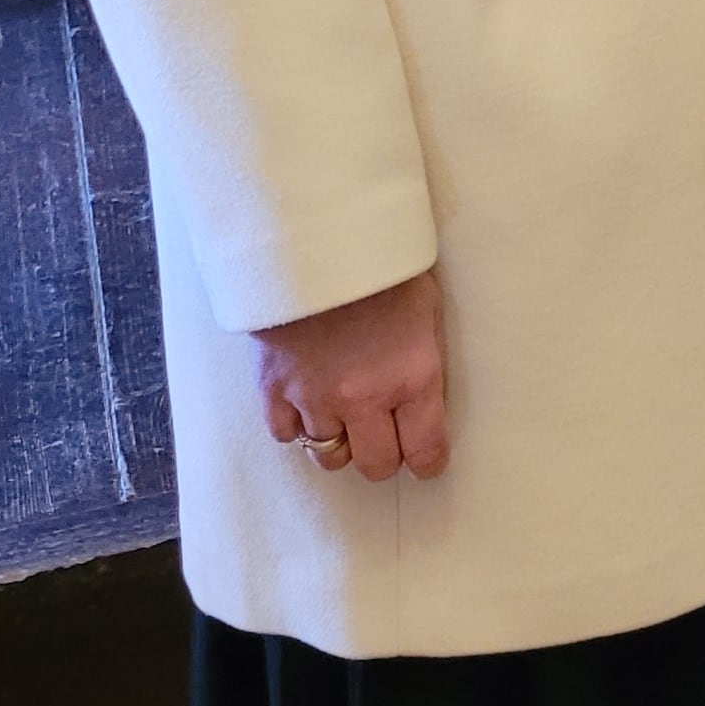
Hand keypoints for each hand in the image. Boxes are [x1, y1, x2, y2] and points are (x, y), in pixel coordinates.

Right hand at [254, 268, 448, 482]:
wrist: (315, 240)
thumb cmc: (381, 267)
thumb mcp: (427, 310)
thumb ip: (424, 362)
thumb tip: (424, 402)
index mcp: (412, 377)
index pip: (425, 451)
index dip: (429, 461)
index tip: (427, 460)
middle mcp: (364, 398)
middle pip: (376, 466)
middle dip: (385, 457)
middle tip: (386, 439)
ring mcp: (315, 398)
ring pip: (329, 456)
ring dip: (342, 442)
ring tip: (346, 418)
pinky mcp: (275, 389)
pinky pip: (286, 435)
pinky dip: (299, 427)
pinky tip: (309, 406)